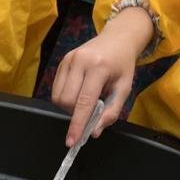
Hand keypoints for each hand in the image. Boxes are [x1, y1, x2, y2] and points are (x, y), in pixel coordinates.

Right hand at [52, 6, 153, 145]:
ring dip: (68, 106)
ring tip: (83, 99)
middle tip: (89, 110)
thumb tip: (94, 132)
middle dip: (75, 113)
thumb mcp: (124, 89)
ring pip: (58, 97)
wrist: (118, 38)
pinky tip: (77, 92)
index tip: (71, 142)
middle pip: (67, 101)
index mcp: (99, 67)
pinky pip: (56, 89)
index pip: (84, 102)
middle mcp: (81, 61)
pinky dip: (64, 98)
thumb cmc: (122, 65)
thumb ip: (111, 112)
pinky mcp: (63, 61)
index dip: (77, 124)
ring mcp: (69, 59)